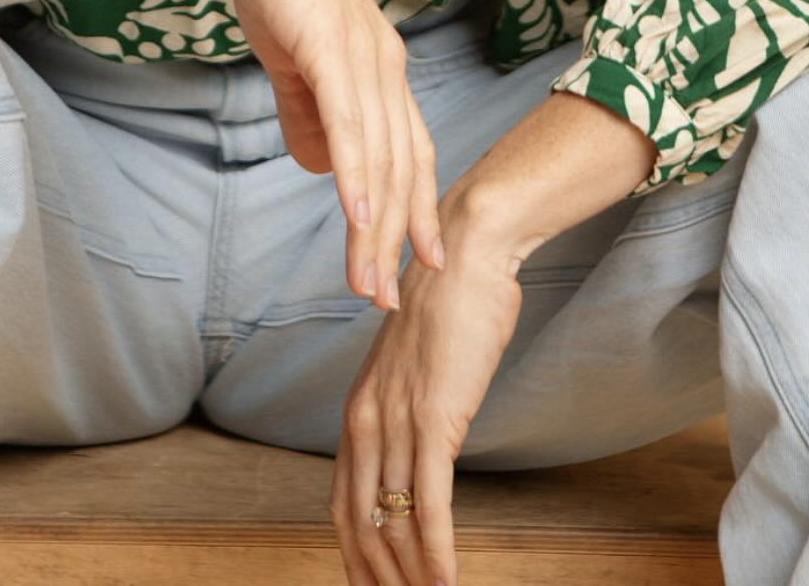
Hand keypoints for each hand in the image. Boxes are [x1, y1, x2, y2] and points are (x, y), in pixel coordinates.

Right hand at [213, 0, 444, 308]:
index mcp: (382, 68)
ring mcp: (364, 55)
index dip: (414, 211)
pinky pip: (350, 122)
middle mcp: (387, 65)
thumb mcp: (293, 60)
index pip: (409, 154)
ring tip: (366, 281)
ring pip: (379, 157)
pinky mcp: (333, 46)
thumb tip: (321, 167)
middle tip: (389, 300)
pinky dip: (357, 174)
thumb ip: (308, 113)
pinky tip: (358, 215)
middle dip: (398, 239)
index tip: (415, 265)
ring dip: (375, 226)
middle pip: (403, 167)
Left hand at [330, 202, 521, 585]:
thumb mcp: (415, 367)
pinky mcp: (437, 419)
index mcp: (359, 409)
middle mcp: (368, 419)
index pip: (342, 503)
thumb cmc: (451, 307)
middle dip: (377, 577)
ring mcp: (400, 420)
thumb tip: (420, 449)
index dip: (352, 555)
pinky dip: (438, 551)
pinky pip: (431, 503)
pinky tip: (448, 581)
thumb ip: (407, 410)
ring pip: (395, 522)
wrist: (466, 255)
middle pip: (361, 523)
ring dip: (411, 576)